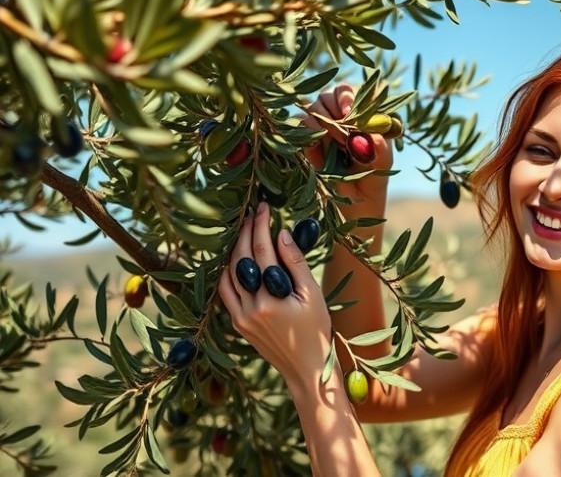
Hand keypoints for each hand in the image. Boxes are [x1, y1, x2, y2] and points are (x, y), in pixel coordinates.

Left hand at [218, 202, 331, 384]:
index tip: (264, 207)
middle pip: (241, 260)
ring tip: (245, 232)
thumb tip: (281, 234)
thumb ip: (296, 263)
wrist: (307, 370)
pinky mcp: (237, 324)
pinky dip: (228, 272)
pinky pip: (226, 291)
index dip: (262, 227)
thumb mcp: (313, 295)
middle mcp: (249, 308)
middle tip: (253, 214)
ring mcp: (240, 317)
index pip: (262, 253)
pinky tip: (236, 259)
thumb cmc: (317, 331)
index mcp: (270, 300)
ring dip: (234, 251)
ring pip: (227, 275)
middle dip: (247, 233)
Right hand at [301, 82, 392, 217]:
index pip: (356, 91)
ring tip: (338, 148)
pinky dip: (308, 133)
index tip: (349, 112)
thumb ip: (379, 151)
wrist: (352, 209)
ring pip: (315, 105)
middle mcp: (343, 116)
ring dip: (325, 123)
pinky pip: (300, 123)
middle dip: (336, 112)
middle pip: (332, 93)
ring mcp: (323, 126)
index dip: (349, 97)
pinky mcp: (306, 139)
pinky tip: (319, 150)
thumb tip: (364, 138)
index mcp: (366, 115)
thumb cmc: (372, 182)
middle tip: (344, 137)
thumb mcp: (382, 168)